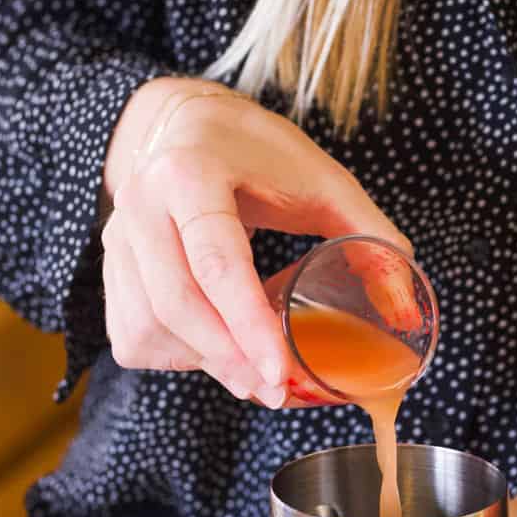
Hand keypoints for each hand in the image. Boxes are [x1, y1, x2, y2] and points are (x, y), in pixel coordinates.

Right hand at [101, 77, 408, 403]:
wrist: (187, 125)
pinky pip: (134, 333)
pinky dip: (177, 355)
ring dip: (205, 362)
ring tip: (255, 374)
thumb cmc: (260, 155)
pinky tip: (214, 350)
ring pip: (151, 325)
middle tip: (277, 391)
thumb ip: (371, 239)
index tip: (280, 371)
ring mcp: (116, 237)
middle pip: (176, 302)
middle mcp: (141, 203)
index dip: (247, 323)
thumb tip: (407, 308)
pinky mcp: (110, 267)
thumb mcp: (324, 182)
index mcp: (191, 173)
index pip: (215, 259)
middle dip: (228, 358)